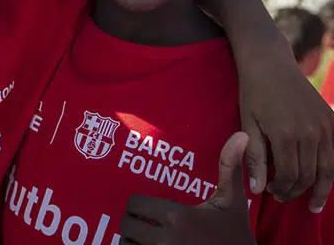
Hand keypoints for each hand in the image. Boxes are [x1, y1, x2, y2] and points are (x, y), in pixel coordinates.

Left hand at [119, 132, 255, 244]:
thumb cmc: (235, 234)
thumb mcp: (232, 202)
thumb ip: (230, 168)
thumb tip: (241, 135)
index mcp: (177, 217)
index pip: (134, 204)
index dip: (138, 204)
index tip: (147, 206)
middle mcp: (165, 239)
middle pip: (126, 226)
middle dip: (133, 222)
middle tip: (142, 221)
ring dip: (132, 241)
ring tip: (143, 237)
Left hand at [239, 36, 333, 212]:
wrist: (270, 63)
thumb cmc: (253, 93)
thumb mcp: (248, 124)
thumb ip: (254, 157)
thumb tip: (258, 190)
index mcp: (285, 134)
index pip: (289, 176)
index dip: (281, 189)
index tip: (271, 192)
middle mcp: (310, 132)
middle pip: (309, 175)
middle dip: (296, 191)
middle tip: (283, 197)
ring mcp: (325, 125)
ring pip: (328, 168)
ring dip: (319, 188)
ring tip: (311, 203)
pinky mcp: (332, 119)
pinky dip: (331, 169)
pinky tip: (324, 180)